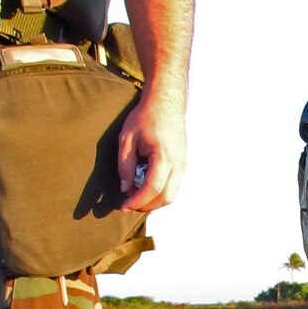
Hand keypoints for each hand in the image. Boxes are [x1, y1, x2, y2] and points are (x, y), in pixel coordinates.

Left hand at [117, 86, 186, 212]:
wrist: (166, 102)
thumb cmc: (146, 116)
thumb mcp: (127, 139)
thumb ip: (125, 166)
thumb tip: (126, 188)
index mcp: (164, 156)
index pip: (153, 188)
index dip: (138, 201)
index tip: (124, 206)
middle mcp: (178, 163)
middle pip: (166, 197)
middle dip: (146, 206)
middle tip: (129, 204)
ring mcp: (183, 163)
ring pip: (171, 194)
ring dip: (153, 200)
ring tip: (136, 195)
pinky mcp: (182, 163)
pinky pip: (173, 185)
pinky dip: (159, 191)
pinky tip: (145, 186)